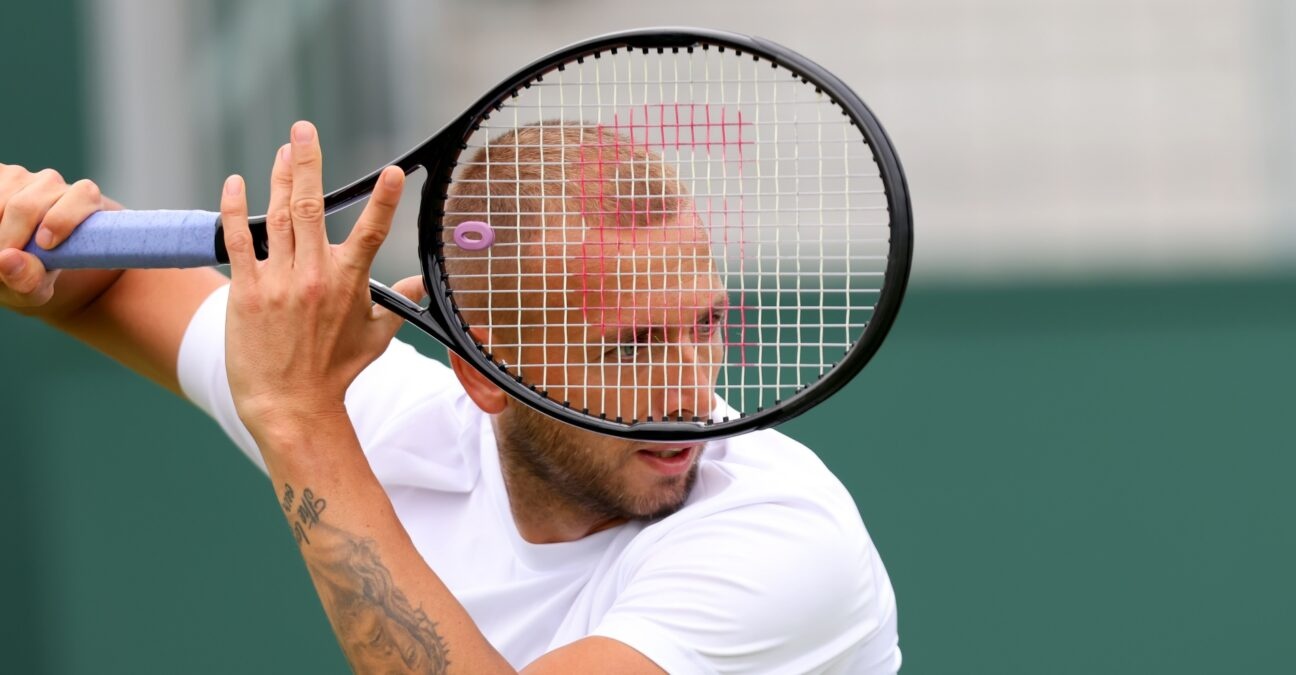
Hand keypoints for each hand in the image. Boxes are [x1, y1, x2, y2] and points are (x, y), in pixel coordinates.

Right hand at [0, 164, 107, 308]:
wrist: (15, 261)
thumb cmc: (33, 274)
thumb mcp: (36, 290)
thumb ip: (29, 282)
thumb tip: (9, 260)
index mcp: (82, 204)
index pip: (84, 194)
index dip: (64, 218)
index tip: (46, 245)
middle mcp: (52, 184)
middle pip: (28, 205)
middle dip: (11, 238)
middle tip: (5, 260)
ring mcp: (20, 177)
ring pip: (2, 199)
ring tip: (2, 248)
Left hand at [220, 121, 423, 431]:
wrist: (291, 406)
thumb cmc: (335, 374)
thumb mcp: (376, 338)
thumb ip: (398, 304)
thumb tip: (424, 285)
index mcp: (349, 283)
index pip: (373, 232)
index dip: (384, 199)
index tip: (393, 170)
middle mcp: (315, 276)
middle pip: (313, 206)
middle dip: (309, 162)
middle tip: (305, 130)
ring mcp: (278, 281)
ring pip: (278, 216)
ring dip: (280, 177)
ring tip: (283, 149)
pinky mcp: (246, 291)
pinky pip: (239, 240)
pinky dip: (235, 209)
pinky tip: (236, 183)